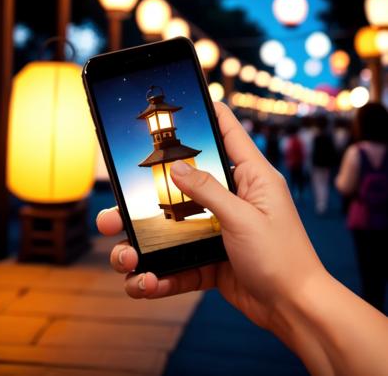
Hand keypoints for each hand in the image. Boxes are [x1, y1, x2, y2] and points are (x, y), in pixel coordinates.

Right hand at [97, 102, 325, 330]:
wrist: (293, 309)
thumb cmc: (282, 257)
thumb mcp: (244, 217)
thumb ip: (209, 190)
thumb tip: (177, 165)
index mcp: (250, 178)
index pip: (229, 133)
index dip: (210, 113)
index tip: (187, 99)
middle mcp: (231, 199)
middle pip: (183, 186)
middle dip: (146, 199)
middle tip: (116, 210)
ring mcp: (218, 229)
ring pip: (173, 228)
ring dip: (144, 244)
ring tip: (125, 258)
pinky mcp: (210, 257)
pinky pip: (179, 262)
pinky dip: (161, 274)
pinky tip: (146, 283)